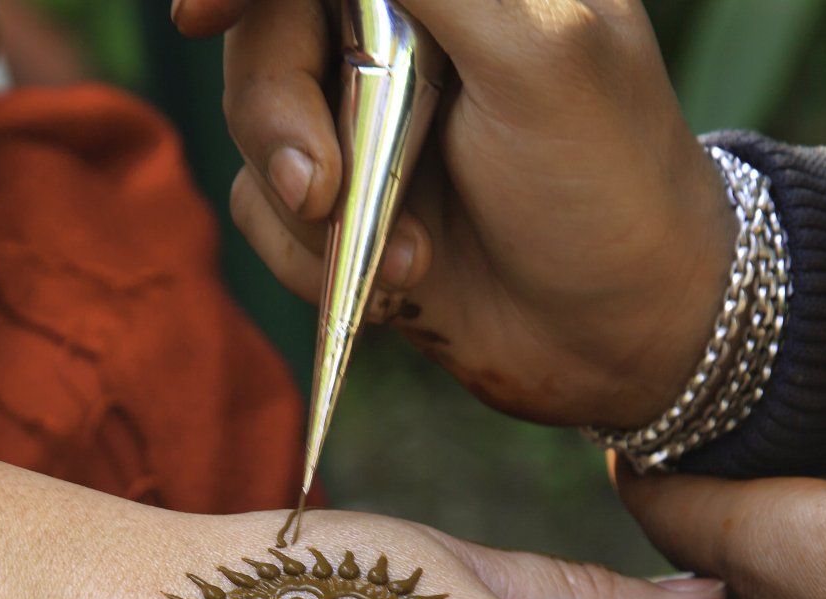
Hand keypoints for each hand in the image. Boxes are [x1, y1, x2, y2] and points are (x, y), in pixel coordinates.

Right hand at [179, 0, 730, 426]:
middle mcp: (404, 31)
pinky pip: (263, 211)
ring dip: (310, 209)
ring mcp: (369, 120)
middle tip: (322, 189)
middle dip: (280, 117)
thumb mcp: (535, 53)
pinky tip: (398, 283)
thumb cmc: (608, 185)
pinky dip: (311, 259)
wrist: (626, 338)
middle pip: (266, 34)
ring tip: (408, 256)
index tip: (199, 14)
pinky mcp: (346, 205)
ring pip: (254, 127)